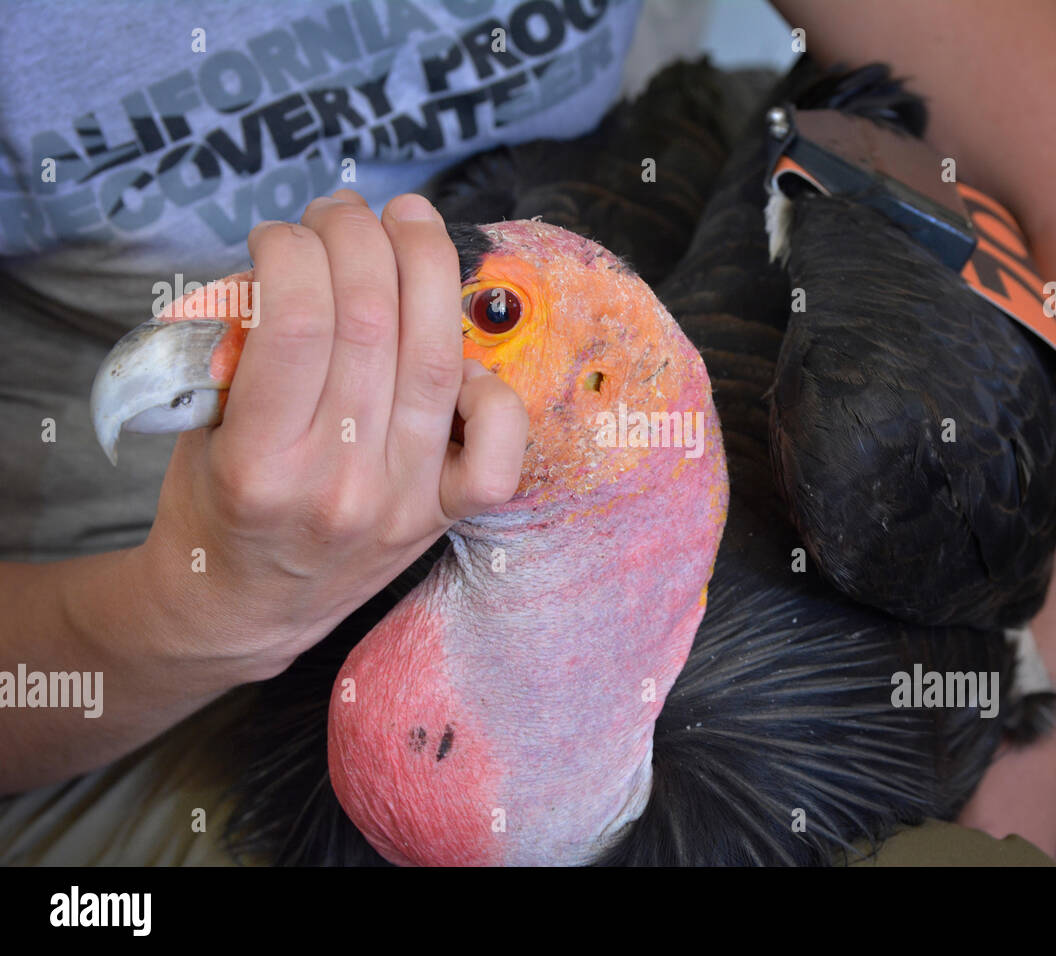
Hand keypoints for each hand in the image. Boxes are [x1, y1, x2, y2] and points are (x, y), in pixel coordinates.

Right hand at [137, 190, 527, 681]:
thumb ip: (243, 349)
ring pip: (436, 360)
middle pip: (376, 324)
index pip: (297, 323)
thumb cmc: (214, 504)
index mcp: (260, 464)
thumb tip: (298, 260)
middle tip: (343, 210)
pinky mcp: (440, 514)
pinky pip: (496, 449)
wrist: (243, 607)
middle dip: (361, 238)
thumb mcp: (201, 426)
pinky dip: (492, 388)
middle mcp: (340, 484)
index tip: (278, 235)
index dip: (294, 251)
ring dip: (426, 268)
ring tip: (407, 219)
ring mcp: (401, 501)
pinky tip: (460, 345)